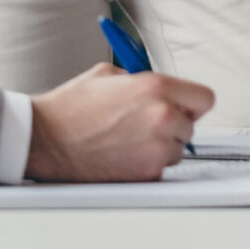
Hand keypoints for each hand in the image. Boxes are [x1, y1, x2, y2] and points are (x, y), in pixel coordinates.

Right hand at [25, 62, 213, 180]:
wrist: (44, 139)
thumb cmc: (70, 108)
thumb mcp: (110, 76)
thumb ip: (144, 81)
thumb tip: (164, 91)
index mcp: (157, 87)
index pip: (204, 98)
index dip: (191, 104)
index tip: (182, 108)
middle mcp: (162, 116)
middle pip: (191, 126)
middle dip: (172, 126)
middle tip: (143, 126)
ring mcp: (156, 147)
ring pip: (177, 149)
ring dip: (160, 147)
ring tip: (127, 141)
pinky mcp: (146, 172)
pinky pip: (160, 168)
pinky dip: (146, 165)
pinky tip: (122, 155)